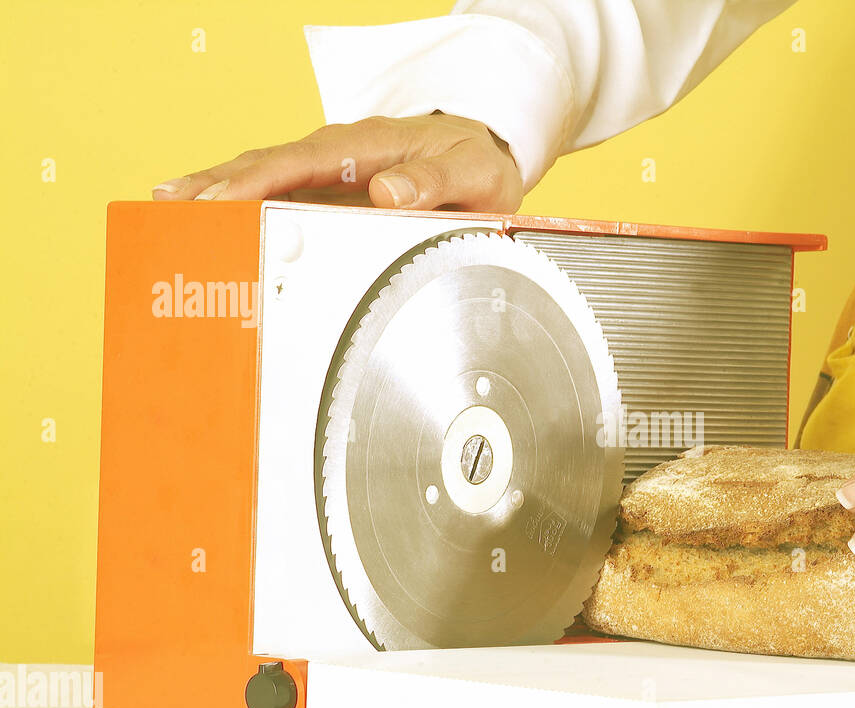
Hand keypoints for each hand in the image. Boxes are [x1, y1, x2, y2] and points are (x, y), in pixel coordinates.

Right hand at [151, 113, 523, 211]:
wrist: (484, 155)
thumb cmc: (477, 163)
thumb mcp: (473, 172)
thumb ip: (435, 181)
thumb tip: (389, 192)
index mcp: (368, 145)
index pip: (304, 160)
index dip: (262, 181)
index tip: (224, 201)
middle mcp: (338, 151)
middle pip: (268, 164)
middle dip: (218, 183)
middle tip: (171, 206)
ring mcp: (327, 169)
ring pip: (263, 175)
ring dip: (216, 190)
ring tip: (169, 209)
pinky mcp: (326, 187)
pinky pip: (276, 191)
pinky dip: (238, 200)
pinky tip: (206, 215)